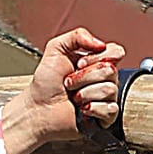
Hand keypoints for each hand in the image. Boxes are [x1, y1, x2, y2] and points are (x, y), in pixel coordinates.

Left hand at [0, 25, 126, 153]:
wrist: (37, 110)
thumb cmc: (45, 84)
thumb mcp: (56, 48)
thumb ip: (77, 36)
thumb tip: (100, 44)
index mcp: (95, 62)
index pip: (116, 52)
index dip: (98, 57)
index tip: (79, 63)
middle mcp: (102, 79)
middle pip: (112, 70)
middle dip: (85, 76)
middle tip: (69, 82)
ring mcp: (104, 98)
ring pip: (110, 90)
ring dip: (85, 93)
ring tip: (73, 97)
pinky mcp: (103, 118)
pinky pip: (111, 109)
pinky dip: (93, 108)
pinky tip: (82, 110)